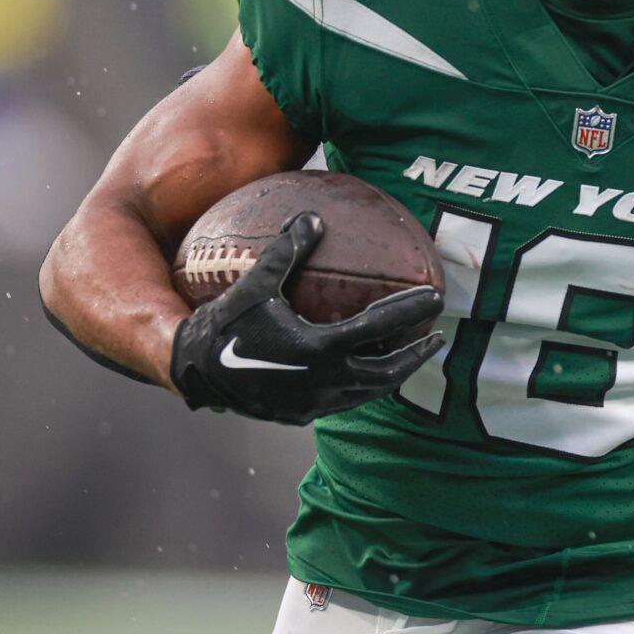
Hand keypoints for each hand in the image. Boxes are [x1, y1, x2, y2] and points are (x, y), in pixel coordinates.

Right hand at [169, 212, 444, 424]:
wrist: (195, 372)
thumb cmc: (226, 323)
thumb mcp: (256, 283)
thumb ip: (287, 251)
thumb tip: (313, 217)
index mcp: (320, 349)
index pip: (379, 328)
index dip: (411, 310)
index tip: (436, 297)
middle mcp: (325, 382)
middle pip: (388, 370)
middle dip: (417, 354)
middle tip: (437, 335)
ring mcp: (316, 404)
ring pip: (370, 393)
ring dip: (395, 374)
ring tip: (412, 356)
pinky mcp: (303, 416)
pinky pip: (346, 402)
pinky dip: (366, 387)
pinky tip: (368, 373)